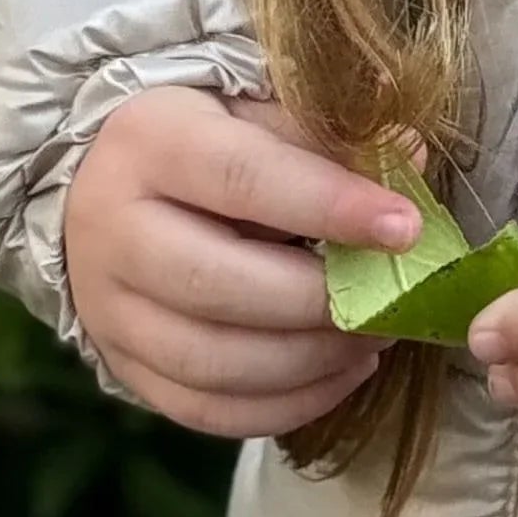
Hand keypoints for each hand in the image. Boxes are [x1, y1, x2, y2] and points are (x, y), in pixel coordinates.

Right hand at [61, 87, 419, 437]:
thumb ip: (328, 132)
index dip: (330, 206)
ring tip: (374, 339)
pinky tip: (339, 374)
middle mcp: (113, 229)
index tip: (405, 229)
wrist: (107, 182)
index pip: (244, 177)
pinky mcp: (123, 365)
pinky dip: (283, 404)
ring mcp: (109, 308)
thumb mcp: (256, 106)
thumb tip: (410, 155)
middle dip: (320, 300)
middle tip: (392, 300)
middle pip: (217, 284)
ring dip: (309, 361)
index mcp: (149, 143)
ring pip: (211, 361)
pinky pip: (205, 409)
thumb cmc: (204, 135)